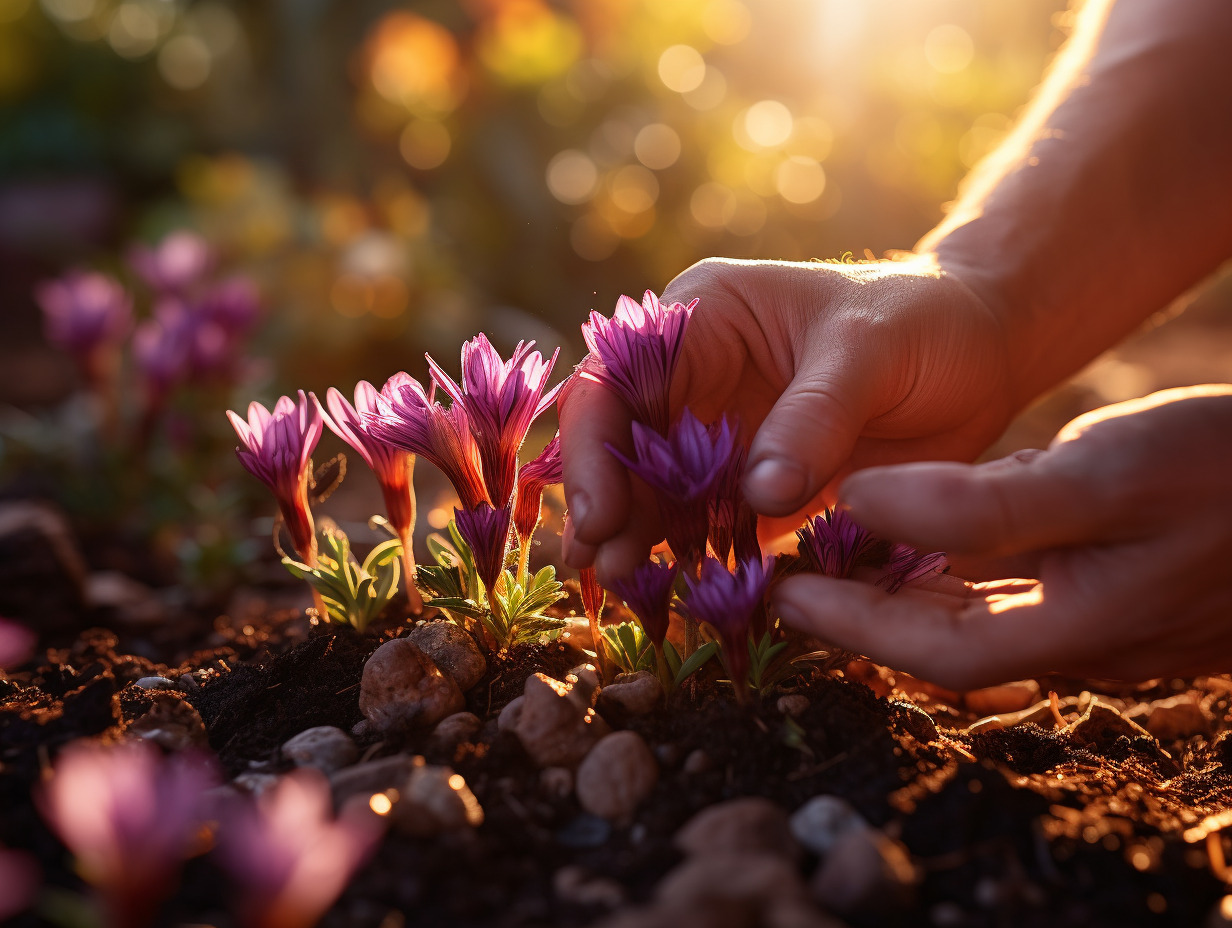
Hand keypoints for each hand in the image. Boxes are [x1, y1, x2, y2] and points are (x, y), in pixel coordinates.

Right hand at [559, 256, 1014, 581]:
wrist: (981, 350)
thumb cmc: (923, 320)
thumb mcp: (869, 350)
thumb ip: (813, 416)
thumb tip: (759, 496)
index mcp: (704, 316)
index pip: (619, 377)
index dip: (596, 444)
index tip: (603, 512)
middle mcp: (697, 373)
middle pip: (624, 443)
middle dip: (607, 503)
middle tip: (603, 569)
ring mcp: (723, 431)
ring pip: (657, 491)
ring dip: (639, 538)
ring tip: (628, 590)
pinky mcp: (754, 481)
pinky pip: (710, 523)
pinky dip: (696, 557)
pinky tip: (686, 591)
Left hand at [773, 385, 1231, 688]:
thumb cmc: (1231, 471)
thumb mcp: (1101, 472)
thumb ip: (978, 504)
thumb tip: (862, 504)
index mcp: (1069, 631)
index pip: (924, 648)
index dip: (844, 625)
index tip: (777, 593)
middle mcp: (1083, 645)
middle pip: (945, 646)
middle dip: (864, 618)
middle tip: (791, 580)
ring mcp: (1111, 626)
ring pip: (983, 625)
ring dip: (909, 599)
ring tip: (842, 561)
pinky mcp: (1129, 597)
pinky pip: (1025, 600)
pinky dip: (967, 579)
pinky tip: (937, 547)